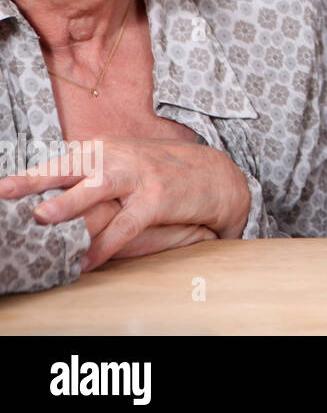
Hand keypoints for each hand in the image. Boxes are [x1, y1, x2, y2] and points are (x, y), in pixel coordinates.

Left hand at [0, 137, 250, 271]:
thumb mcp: (127, 163)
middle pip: (72, 168)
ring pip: (98, 187)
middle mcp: (120, 159)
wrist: (218, 177)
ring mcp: (140, 177)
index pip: (63, 161)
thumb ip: (92, 172)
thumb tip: (51, 189)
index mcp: (107, 150)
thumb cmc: (165, 173)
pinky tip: (87, 262)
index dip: (32, 174)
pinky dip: (105, 246)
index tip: (3, 188)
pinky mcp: (158, 199)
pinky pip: (126, 225)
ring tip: (41, 217)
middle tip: (6, 191)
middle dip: (36, 179)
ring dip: (69, 202)